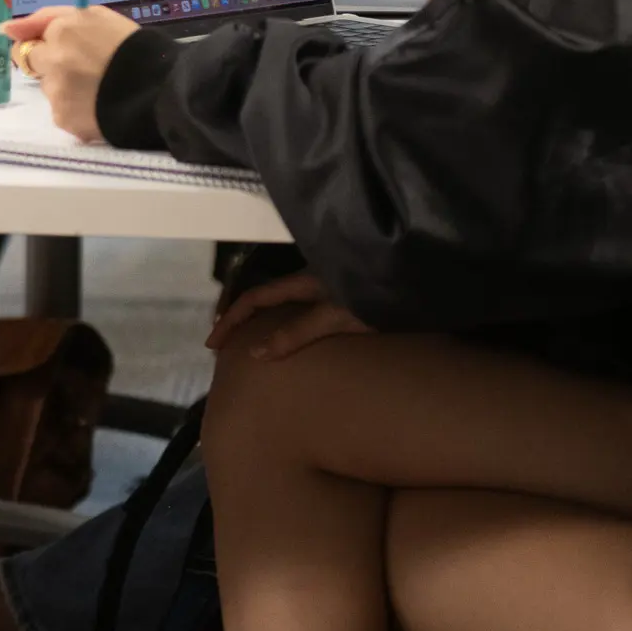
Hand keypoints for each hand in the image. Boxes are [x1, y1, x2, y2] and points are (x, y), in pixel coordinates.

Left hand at [0, 6, 139, 142]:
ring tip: (96, 88)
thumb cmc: (130, 47)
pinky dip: (74, 109)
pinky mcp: (65, 119)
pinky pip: (61, 112)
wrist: (160, 90)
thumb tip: (4, 29)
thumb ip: (45, 19)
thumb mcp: (93, 17)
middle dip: (49, 66)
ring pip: (48, 89)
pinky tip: (97, 105)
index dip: (44, 45)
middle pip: (31, 65)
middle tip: (81, 69)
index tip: (63, 50)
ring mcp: (57, 93)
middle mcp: (53, 61)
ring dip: (63, 88)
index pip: (28, 41)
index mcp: (62, 31)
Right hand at [205, 270, 372, 359]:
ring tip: (250, 338)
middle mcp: (311, 277)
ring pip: (283, 298)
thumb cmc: (379, 296)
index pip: (255, 298)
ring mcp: (328, 282)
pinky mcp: (344, 290)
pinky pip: (301, 304)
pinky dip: (283, 318)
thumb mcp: (337, 317)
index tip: (212, 344)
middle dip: (240, 316)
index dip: (230, 319)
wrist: (419, 280)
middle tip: (224, 340)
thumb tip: (255, 353)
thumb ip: (297, 333)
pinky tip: (290, 331)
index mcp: (303, 281)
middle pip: (264, 295)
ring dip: (262, 317)